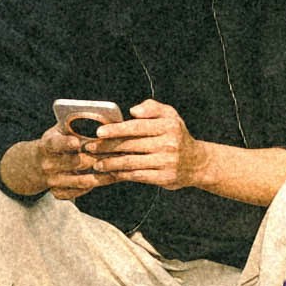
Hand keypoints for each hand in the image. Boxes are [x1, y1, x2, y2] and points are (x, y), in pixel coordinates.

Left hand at [61, 103, 194, 190]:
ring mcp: (166, 162)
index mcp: (167, 126)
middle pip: (130, 145)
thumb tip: (133, 111)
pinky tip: (110, 173)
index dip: (116, 129)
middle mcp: (168, 144)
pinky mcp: (164, 178)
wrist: (196, 162)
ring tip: (95, 163)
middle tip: (89, 148)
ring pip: (131, 162)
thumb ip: (151, 107)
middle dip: (106, 147)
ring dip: (110, 163)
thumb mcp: (170, 115)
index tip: (98, 132)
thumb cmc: (176, 135)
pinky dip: (121, 175)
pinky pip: (137, 176)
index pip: (137, 127)